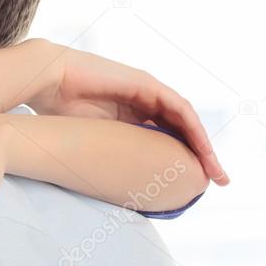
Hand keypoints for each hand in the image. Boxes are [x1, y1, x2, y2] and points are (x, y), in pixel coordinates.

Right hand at [25, 41, 227, 185]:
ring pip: (186, 120)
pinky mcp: (147, 84)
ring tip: (214, 169)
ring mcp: (147, 91)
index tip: (196, 185)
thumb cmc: (59, 111)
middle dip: (201, 155)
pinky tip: (202, 148)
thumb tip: (122, 184)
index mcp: (130, 115)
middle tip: (217, 180)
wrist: (48, 80)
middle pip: (182, 130)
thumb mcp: (94, 139)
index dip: (182, 159)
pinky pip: (180, 108)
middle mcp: (143, 101)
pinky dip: (193, 129)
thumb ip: (114, 152)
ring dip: (203, 145)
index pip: (166, 137)